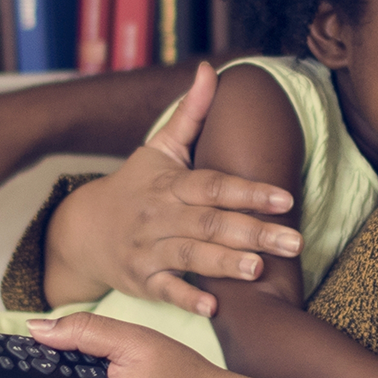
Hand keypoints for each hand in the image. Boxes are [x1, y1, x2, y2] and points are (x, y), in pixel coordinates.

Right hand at [44, 63, 303, 313]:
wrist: (83, 229)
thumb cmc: (135, 186)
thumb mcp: (159, 148)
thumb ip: (191, 114)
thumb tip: (210, 69)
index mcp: (171, 183)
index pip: (214, 185)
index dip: (249, 191)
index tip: (285, 198)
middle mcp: (160, 215)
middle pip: (209, 223)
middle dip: (253, 232)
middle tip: (294, 241)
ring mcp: (149, 249)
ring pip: (191, 255)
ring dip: (225, 263)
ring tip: (260, 269)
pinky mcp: (141, 280)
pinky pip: (165, 290)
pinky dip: (187, 298)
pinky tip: (213, 308)